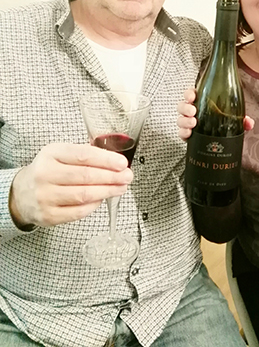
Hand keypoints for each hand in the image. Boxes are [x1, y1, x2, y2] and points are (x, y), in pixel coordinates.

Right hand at [9, 143, 132, 227]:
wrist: (21, 193)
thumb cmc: (48, 170)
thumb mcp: (60, 154)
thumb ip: (84, 154)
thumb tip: (115, 160)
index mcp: (51, 154)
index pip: (83, 155)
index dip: (106, 159)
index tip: (122, 163)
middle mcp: (45, 174)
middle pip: (85, 176)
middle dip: (111, 176)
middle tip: (127, 176)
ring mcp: (45, 196)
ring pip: (83, 195)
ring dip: (107, 191)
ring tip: (120, 187)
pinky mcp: (48, 216)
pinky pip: (78, 212)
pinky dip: (94, 205)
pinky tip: (103, 199)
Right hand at [177, 88, 253, 139]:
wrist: (219, 142)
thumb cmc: (224, 123)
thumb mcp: (234, 119)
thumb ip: (241, 119)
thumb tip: (248, 122)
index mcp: (202, 102)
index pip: (191, 94)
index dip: (189, 94)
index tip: (192, 96)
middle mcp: (193, 111)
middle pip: (182, 105)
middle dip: (186, 108)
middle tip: (194, 111)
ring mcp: (189, 123)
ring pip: (180, 119)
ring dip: (185, 121)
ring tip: (194, 123)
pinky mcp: (188, 135)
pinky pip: (181, 133)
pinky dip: (183, 133)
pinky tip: (189, 134)